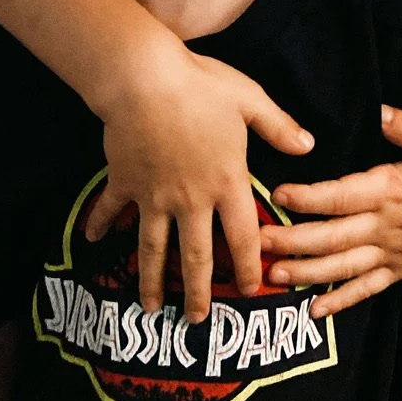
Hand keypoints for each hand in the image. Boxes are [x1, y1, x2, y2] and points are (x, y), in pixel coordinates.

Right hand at [83, 48, 314, 318]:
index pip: (242, 235)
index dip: (247, 266)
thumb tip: (309, 145)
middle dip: (196, 292)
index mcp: (226, 181)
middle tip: (196, 321)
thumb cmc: (202, 86)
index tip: (249, 290)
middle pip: (194, 256)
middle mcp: (190, 198)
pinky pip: (111, 209)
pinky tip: (93, 242)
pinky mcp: (124, 182)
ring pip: (153, 248)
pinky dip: (101, 225)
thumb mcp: (250, 100)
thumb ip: (279, 127)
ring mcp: (153, 195)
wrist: (144, 79)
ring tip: (151, 308)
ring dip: (152, 281)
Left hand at [265, 106, 401, 315]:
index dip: (307, 197)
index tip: (277, 196)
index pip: (341, 195)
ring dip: (306, 273)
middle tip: (256, 244)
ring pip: (342, 267)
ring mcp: (394, 253)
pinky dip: (341, 302)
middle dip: (291, 241)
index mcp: (393, 190)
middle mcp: (387, 226)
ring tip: (273, 277)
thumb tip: (378, 112)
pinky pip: (367, 289)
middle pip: (331, 236)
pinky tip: (315, 311)